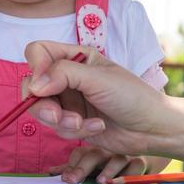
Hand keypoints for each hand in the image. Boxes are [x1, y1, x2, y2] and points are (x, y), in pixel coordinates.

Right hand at [22, 41, 166, 156]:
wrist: (152, 128)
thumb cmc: (133, 96)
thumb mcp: (98, 79)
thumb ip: (64, 75)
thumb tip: (34, 85)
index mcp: (76, 57)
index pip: (38, 52)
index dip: (36, 67)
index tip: (44, 85)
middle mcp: (68, 77)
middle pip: (32, 86)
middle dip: (43, 105)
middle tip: (57, 116)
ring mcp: (69, 100)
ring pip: (42, 111)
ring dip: (62, 121)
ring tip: (85, 123)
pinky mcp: (72, 123)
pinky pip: (57, 128)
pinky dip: (76, 131)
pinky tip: (97, 128)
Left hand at [52, 145, 148, 183]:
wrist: (144, 154)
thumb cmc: (112, 162)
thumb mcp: (92, 165)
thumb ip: (73, 168)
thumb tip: (51, 173)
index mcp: (94, 150)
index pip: (79, 153)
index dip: (71, 165)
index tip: (64, 178)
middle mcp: (108, 150)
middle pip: (94, 155)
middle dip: (82, 167)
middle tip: (72, 180)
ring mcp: (126, 154)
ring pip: (117, 158)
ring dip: (108, 170)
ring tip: (101, 180)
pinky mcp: (142, 160)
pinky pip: (137, 165)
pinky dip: (131, 173)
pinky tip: (124, 181)